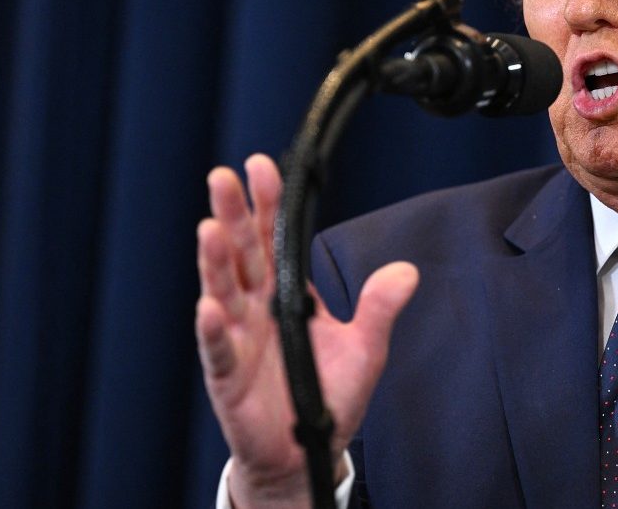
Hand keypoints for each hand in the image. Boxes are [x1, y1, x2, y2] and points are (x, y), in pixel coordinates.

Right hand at [195, 155, 417, 507]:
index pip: (274, 238)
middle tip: (222, 177)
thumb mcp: (364, 348)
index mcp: (285, 293)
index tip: (263, 166)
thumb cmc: (327, 395)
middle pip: (241, 253)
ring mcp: (237, 338)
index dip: (267, 204)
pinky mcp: (227, 375)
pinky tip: (210, 306)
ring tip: (210, 228)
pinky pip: (219, 348)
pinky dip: (214, 329)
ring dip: (214, 260)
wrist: (306, 451)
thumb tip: (407, 271)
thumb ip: (378, 308)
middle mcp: (255, 308)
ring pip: (222, 291)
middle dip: (233, 215)